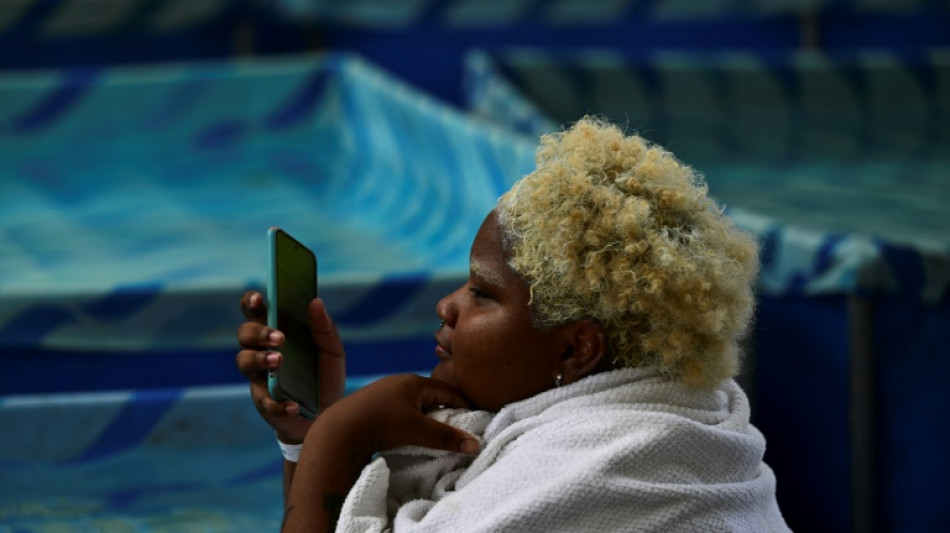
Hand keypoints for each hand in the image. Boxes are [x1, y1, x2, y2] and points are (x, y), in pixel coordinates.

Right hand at [236, 291, 345, 443]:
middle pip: (245, 334)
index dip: (251, 301)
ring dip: (260, 360)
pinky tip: (294, 404)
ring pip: (244, 361)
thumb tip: (315, 301)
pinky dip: (278, 403)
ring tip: (280, 361)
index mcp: (275, 332)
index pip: (256, 310)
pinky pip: (264, 400)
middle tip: (280, 337)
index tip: (258, 298)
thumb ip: (324, 329)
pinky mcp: (264, 402)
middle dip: (258, 332)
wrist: (326, 415)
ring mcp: (259, 377)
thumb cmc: (324, 377)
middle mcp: (261, 351)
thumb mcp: (332, 352)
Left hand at [315, 374, 479, 455]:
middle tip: (458, 428)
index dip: (463, 403)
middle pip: (431, 396)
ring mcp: (384, 392)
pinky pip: (401, 410)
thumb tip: (475, 445)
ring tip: (435, 433)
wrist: (338, 430)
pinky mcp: (373, 405)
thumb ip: (446, 437)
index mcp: (413, 382)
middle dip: (445, 411)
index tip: (475, 417)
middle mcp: (399, 382)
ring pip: (415, 404)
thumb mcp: (417, 430)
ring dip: (426, 417)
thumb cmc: (381, 424)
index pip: (447, 390)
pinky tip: (410, 432)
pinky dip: (411, 420)